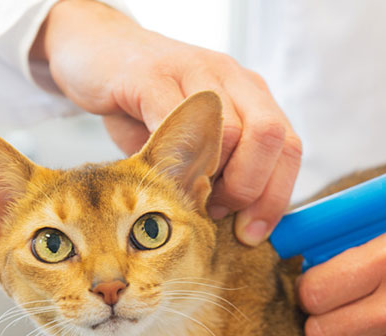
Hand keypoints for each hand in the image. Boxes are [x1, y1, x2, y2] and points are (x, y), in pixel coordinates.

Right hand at [31, 0, 301, 244]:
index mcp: (252, 96)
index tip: (251, 233)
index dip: (275, 198)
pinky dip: (174, 159)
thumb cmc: (147, 107)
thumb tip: (239, 227)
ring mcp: (195, 71)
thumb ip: (220, 174)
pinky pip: (177, 121)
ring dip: (211, 179)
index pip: (289, 148)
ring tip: (185, 193)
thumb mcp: (193, 142)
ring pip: (230, 132)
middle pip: (270, 137)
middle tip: (216, 211)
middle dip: (248, 189)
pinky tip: (159, 173)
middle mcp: (232, 78)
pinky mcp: (152, 76)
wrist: (96, 51)